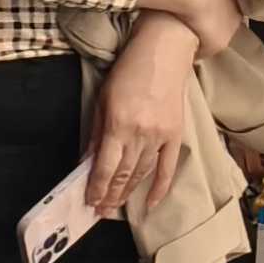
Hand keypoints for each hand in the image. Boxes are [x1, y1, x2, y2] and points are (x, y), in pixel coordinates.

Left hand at [91, 17, 200, 216]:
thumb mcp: (103, 98)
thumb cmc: (129, 70)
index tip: (89, 202)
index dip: (97, 188)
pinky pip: (167, 168)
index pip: (105, 167)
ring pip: (142, 174)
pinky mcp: (175, 134)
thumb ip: (96, 132)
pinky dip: (159, 188)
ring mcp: (160, 136)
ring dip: (127, 193)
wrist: (165, 51)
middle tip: (100, 211)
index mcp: (118, 124)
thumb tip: (87, 161)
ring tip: (116, 207)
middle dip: (110, 195)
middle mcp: (140, 134)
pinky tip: (149, 204)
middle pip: (123, 174)